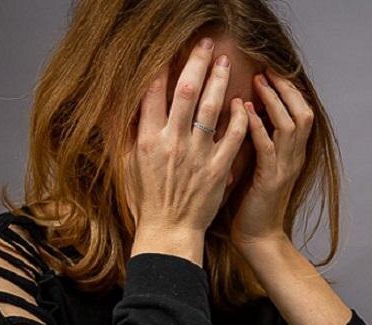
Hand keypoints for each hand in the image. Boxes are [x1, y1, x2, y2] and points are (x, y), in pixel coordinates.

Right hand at [122, 37, 248, 237]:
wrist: (168, 232)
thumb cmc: (147, 200)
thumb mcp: (129, 166)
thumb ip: (133, 134)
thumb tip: (136, 106)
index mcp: (147, 140)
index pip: (153, 93)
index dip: (162, 68)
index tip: (170, 51)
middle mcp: (172, 142)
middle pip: (186, 92)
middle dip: (197, 63)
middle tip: (206, 45)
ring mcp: (197, 154)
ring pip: (211, 108)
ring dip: (220, 81)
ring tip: (226, 63)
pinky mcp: (218, 168)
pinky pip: (232, 136)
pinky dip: (238, 117)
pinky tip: (241, 103)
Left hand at [230, 67, 313, 248]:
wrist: (257, 238)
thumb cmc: (251, 203)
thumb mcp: (257, 165)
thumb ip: (257, 140)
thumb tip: (243, 112)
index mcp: (293, 153)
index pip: (301, 112)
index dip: (289, 90)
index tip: (271, 71)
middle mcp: (295, 157)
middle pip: (303, 111)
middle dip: (286, 88)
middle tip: (267, 69)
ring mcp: (286, 168)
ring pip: (291, 124)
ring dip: (273, 101)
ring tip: (258, 82)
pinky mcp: (271, 179)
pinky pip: (268, 146)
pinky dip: (256, 125)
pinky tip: (242, 110)